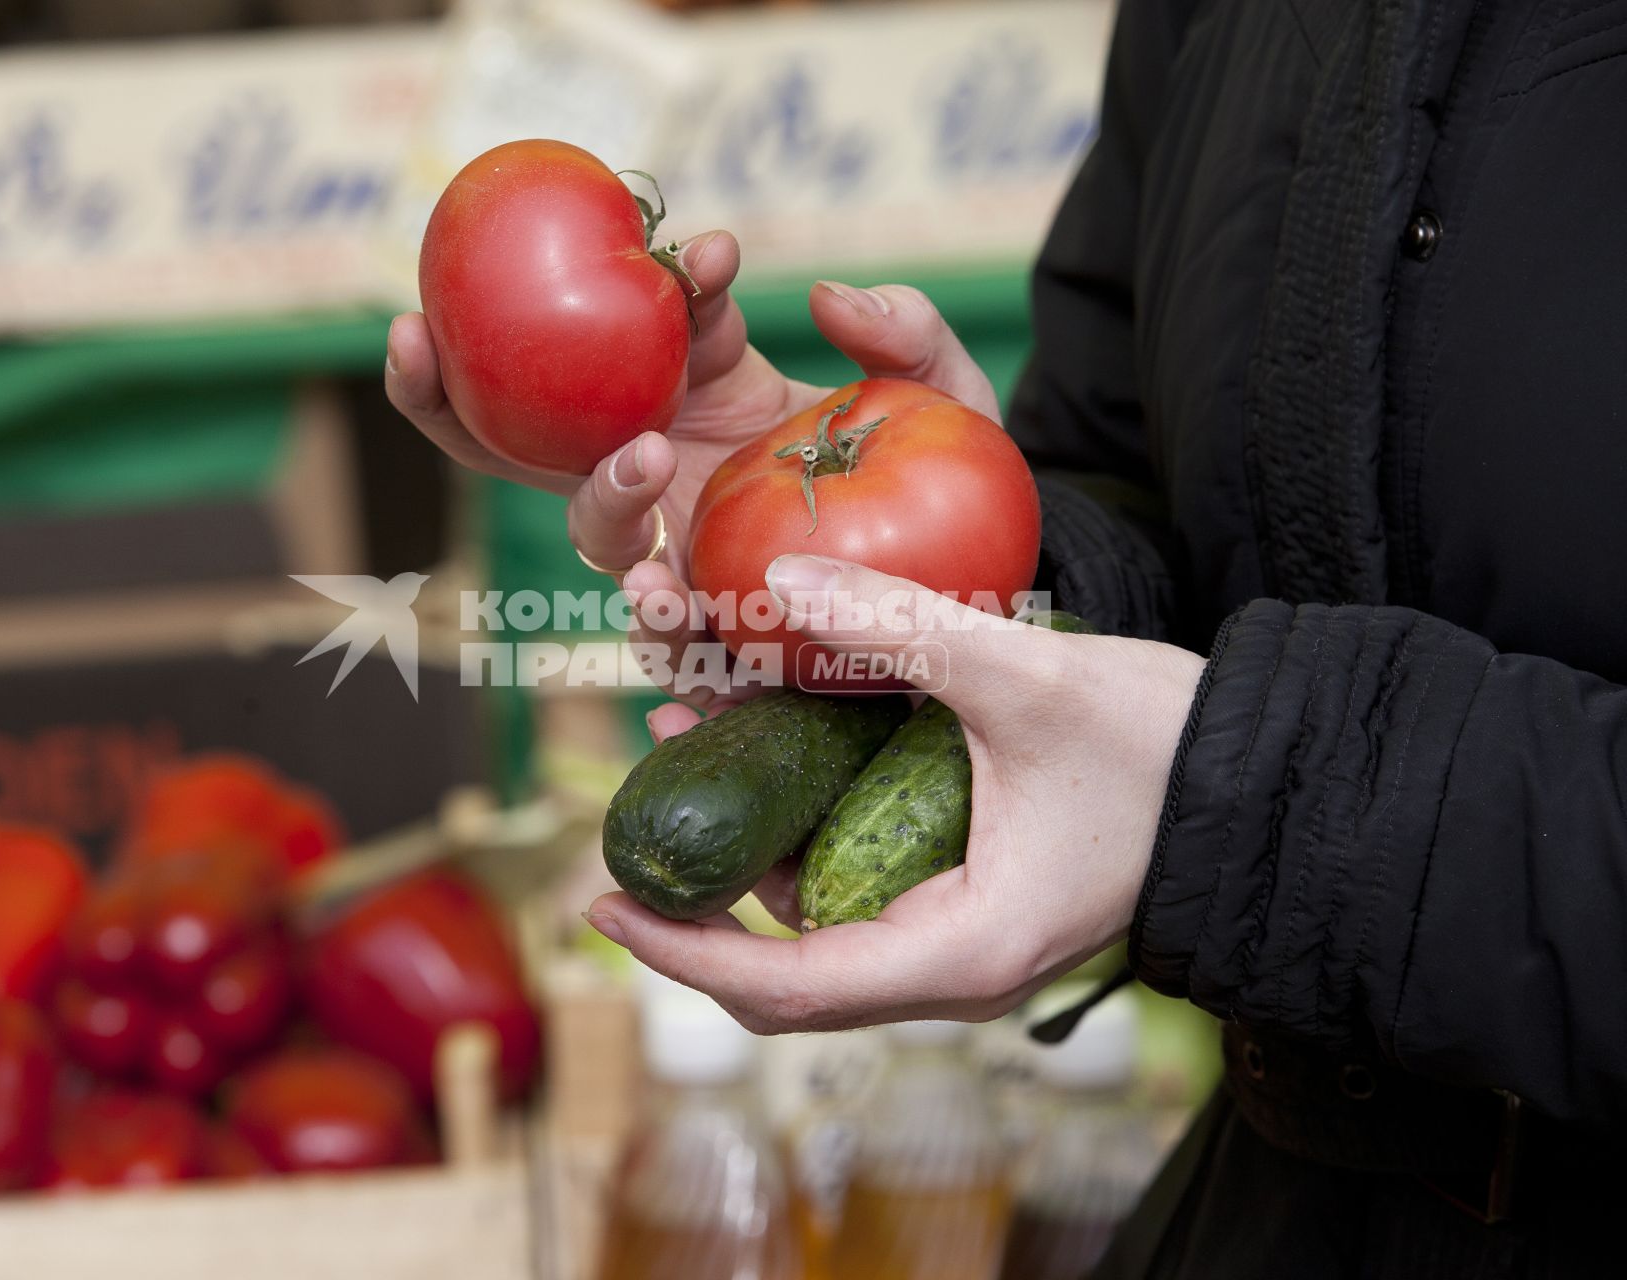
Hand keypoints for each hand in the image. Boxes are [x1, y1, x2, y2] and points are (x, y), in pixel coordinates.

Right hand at [386, 231, 1001, 713]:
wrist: (984, 575)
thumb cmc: (948, 470)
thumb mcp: (948, 390)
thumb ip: (906, 330)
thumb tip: (825, 296)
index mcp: (694, 395)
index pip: (612, 345)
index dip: (603, 310)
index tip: (639, 271)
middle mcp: (664, 473)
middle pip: (527, 447)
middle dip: (450, 400)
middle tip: (423, 342)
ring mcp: (685, 554)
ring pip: (598, 541)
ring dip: (602, 502)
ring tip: (647, 466)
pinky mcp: (724, 636)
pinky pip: (673, 653)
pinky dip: (665, 647)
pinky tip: (674, 620)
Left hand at [584, 557, 1204, 1033]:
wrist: (1273, 775)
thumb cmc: (1171, 749)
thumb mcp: (1029, 679)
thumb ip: (901, 626)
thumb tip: (776, 576)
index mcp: (958, 952)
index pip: (784, 985)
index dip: (680, 950)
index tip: (600, 903)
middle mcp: (950, 967)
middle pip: (785, 967)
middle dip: (699, 892)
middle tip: (633, 814)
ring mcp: (961, 937)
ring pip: (819, 918)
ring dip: (748, 841)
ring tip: (690, 733)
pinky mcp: (970, 896)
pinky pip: (859, 884)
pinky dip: (804, 826)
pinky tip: (774, 741)